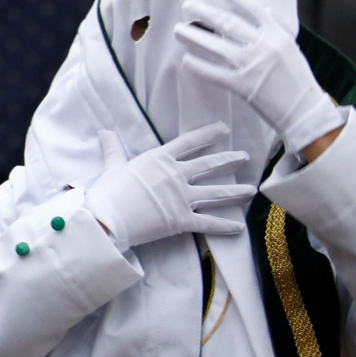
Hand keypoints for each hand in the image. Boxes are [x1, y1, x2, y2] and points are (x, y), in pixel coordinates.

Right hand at [86, 122, 255, 247]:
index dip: (208, 134)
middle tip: (245, 157)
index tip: (224, 129)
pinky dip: (225, 226)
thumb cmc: (108, 190)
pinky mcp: (183, 220)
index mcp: (159, 159)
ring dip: (236, 191)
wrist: (108, 217)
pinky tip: (239, 227)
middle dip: (230, 160)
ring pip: (217, 193)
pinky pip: (209, 223)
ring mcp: (182, 198)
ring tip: (252, 190)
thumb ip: (113, 148)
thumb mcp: (113, 165)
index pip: (189, 142)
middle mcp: (176, 175)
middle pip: (210, 164)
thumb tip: (104, 131)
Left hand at [176, 0, 343, 155]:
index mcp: (278, 35)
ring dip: (193, 36)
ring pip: (215, 45)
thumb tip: (264, 10)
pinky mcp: (243, 86)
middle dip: (204, 11)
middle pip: (228, 22)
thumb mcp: (291, 49)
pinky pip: (213, 73)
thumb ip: (276, 29)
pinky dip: (197, 66)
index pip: (252, 7)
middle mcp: (265, 46)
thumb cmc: (298, 80)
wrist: (306, 112)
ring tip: (178, 30)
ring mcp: (253, 66)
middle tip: (186, 5)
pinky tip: (185, 60)